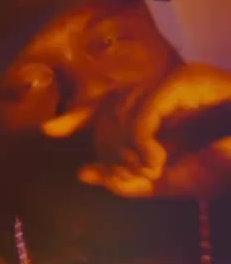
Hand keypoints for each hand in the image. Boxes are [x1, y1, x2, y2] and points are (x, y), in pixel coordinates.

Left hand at [44, 63, 230, 198]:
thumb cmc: (221, 169)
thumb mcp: (165, 183)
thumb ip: (126, 181)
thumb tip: (85, 174)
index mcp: (155, 111)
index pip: (107, 106)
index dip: (78, 117)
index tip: (49, 131)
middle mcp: (162, 89)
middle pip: (107, 111)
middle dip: (110, 149)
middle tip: (137, 173)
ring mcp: (175, 80)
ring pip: (121, 111)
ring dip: (127, 149)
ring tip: (153, 168)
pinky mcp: (186, 80)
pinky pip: (142, 111)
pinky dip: (141, 140)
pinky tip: (157, 160)